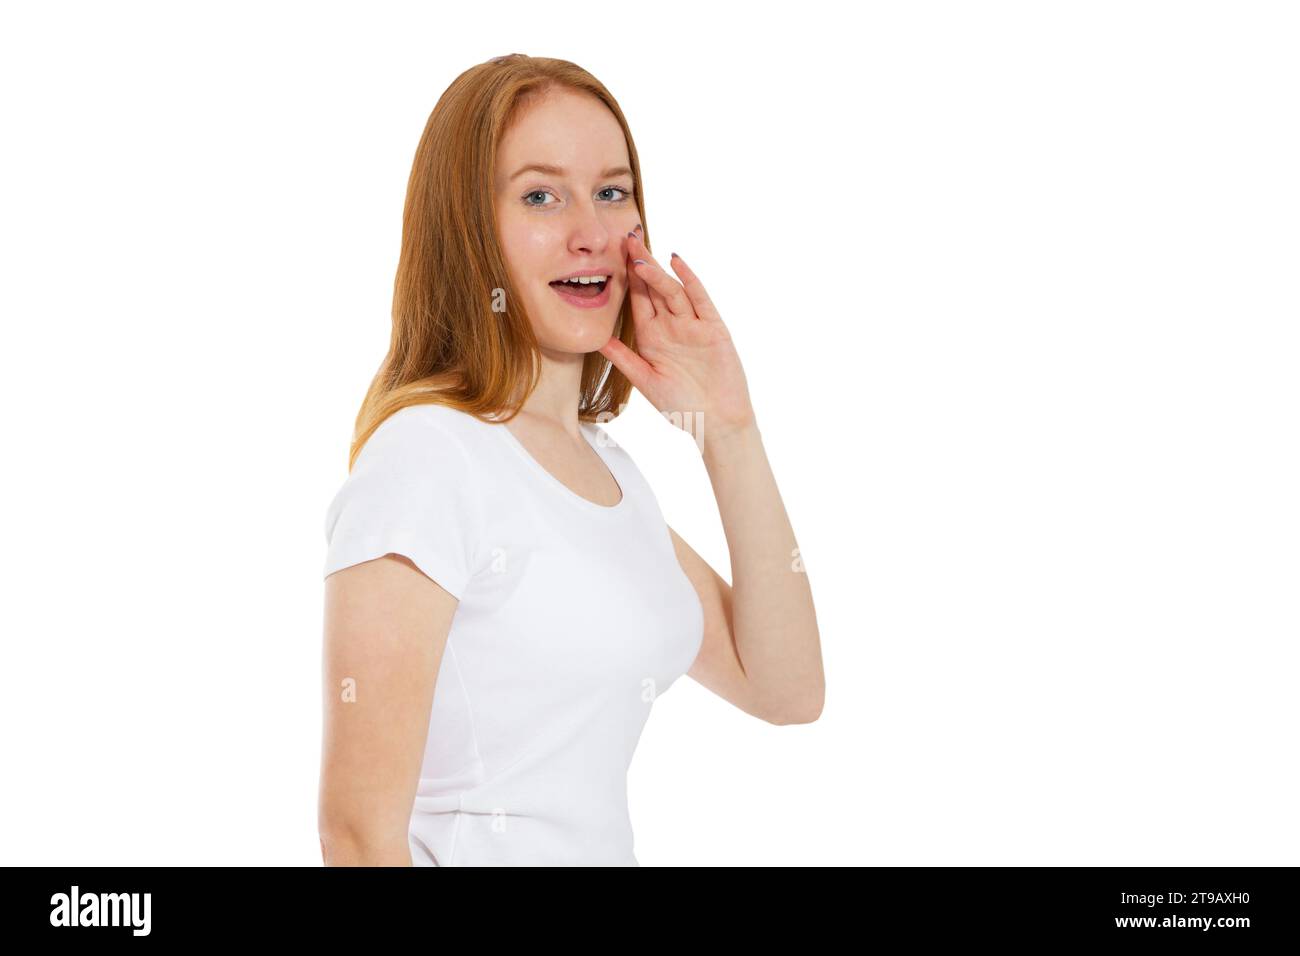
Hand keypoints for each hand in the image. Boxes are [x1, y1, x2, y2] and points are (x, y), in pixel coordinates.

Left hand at [598, 227, 756, 446]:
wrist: (716, 422)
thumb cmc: (682, 407)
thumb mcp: (645, 381)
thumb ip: (623, 358)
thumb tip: (595, 339)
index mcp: (652, 336)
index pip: (636, 300)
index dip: (624, 278)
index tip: (611, 253)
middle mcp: (671, 326)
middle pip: (653, 287)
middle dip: (640, 262)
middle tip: (625, 236)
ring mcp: (692, 324)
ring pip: (672, 290)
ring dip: (656, 270)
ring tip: (639, 251)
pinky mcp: (713, 328)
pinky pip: (699, 299)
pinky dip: (689, 279)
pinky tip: (677, 261)